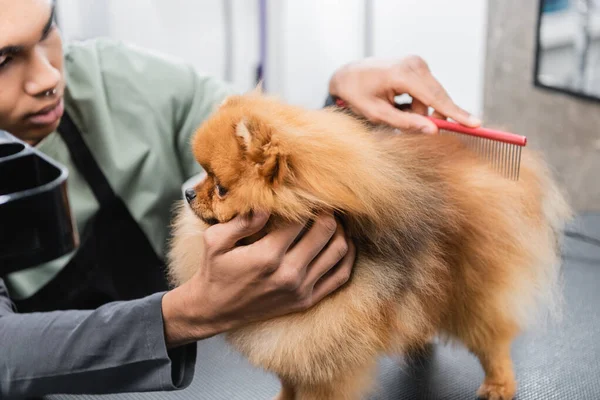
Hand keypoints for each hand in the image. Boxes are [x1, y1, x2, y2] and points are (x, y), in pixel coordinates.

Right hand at [162, 211, 354, 346]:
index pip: (300, 219)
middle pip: (325, 230)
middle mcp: (289, 274)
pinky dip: (347, 255)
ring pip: (338, 250)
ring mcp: (302, 289)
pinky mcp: (308, 300)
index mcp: (267, 256)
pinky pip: (341, 275)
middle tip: (321, 201)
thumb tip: (266, 204)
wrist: (215, 311)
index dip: (306, 201)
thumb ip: (241, 221)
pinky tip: (342, 241)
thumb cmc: (215, 271)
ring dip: (340, 229)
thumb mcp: (215, 241)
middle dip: (326, 211)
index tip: (305, 191)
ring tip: (331, 218)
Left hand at [329, 56, 480, 133]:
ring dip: (420, 111)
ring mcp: (417, 63)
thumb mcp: (377, 114)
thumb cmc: (358, 95)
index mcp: (402, 73)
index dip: (455, 113)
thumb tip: (433, 131)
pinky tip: (399, 104)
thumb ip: (405, 123)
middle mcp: (414, 64)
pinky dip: (419, 103)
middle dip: (433, 117)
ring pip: (433, 97)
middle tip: (416, 128)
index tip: (475, 124)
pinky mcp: (418, 66)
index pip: (435, 97)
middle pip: (438, 97)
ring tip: (395, 112)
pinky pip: (428, 91)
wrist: (349, 75)